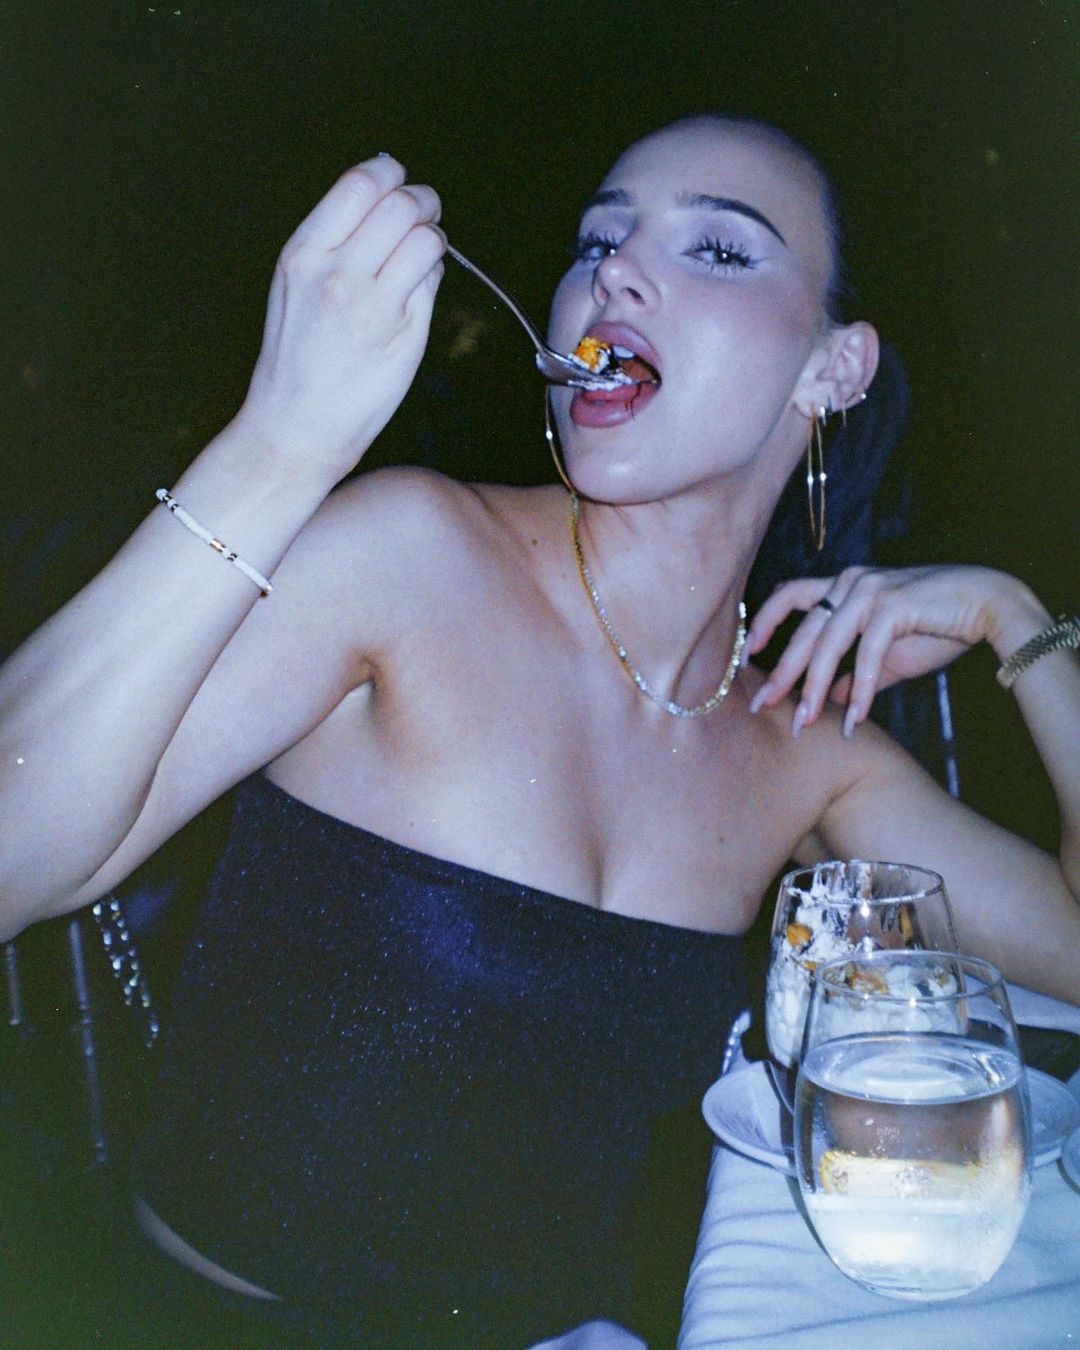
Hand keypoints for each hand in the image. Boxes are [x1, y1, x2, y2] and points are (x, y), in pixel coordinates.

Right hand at [236, 154, 445, 478]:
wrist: (296, 428)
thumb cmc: (296, 359)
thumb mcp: (295, 285)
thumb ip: (333, 240)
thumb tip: (381, 194)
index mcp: (303, 254)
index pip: (359, 183)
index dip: (389, 173)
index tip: (396, 181)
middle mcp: (337, 274)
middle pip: (400, 204)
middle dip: (421, 201)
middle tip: (423, 214)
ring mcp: (373, 305)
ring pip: (425, 238)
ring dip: (433, 236)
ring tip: (421, 251)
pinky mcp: (403, 333)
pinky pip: (432, 279)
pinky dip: (432, 273)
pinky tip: (415, 288)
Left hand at [745, 565, 1019, 735]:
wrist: (988, 606)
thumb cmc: (936, 627)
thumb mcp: (886, 655)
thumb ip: (854, 673)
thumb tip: (827, 700)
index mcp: (844, 584)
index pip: (789, 596)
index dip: (763, 622)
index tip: (746, 657)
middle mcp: (851, 581)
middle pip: (803, 630)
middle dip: (781, 672)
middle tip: (761, 706)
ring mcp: (870, 589)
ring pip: (827, 642)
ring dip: (813, 687)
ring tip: (804, 723)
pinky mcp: (893, 605)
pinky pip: (867, 654)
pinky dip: (860, 689)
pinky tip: (855, 719)